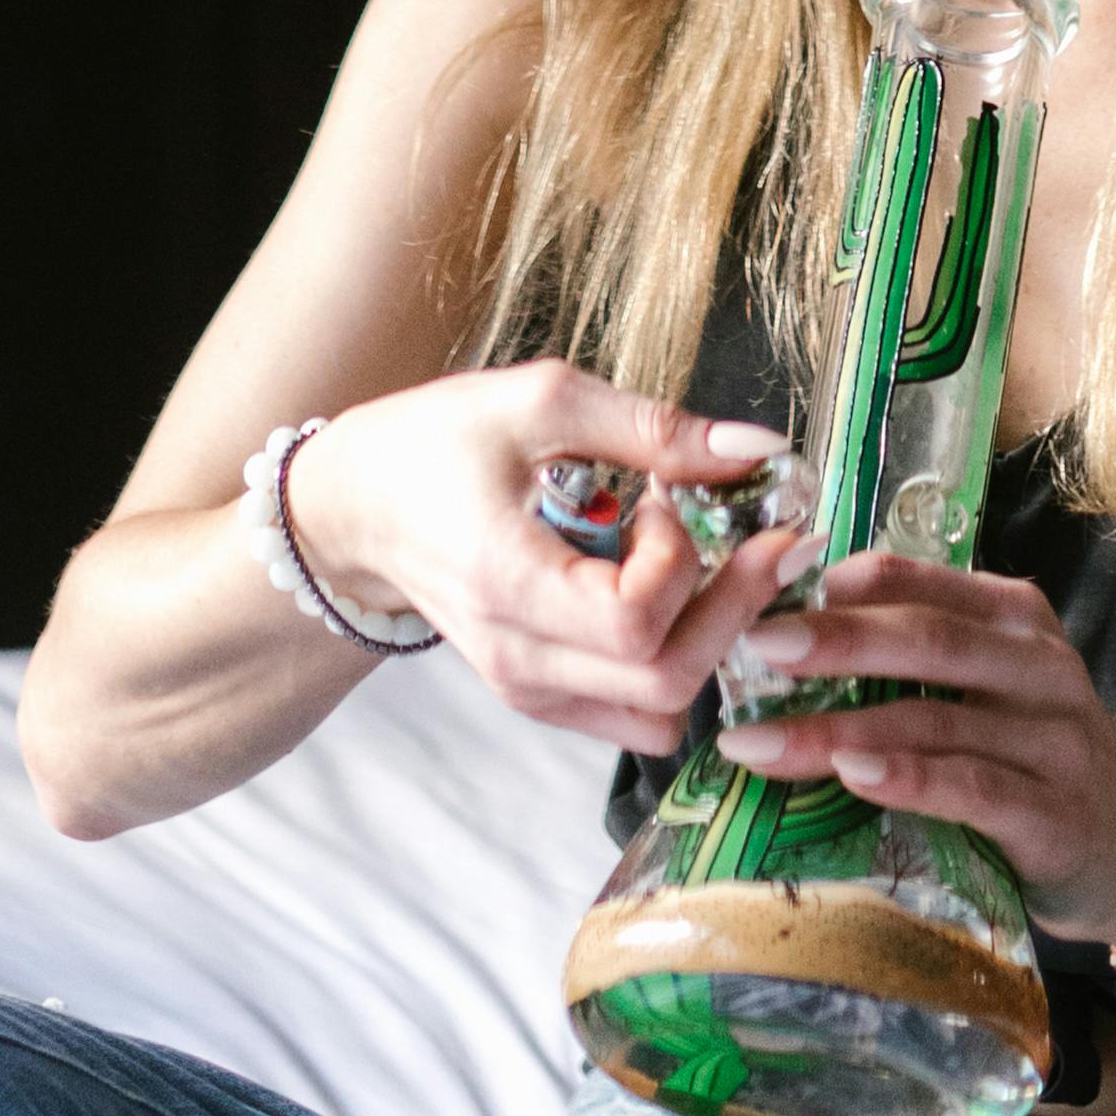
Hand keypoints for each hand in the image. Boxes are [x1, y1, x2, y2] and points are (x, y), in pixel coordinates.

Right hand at [282, 366, 814, 767]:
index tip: (662, 498)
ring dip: (704, 638)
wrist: (358, 506)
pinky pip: (638, 713)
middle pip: (670, 679)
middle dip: (728, 604)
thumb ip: (653, 428)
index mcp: (508, 584)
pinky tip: (657, 592)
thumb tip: (758, 448)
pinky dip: (673, 662)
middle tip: (732, 533)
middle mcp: (521, 660)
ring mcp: (531, 690)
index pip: (636, 620)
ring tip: (680, 562)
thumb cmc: (437, 442)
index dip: (679, 559)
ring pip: (663, 710)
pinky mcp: (543, 697)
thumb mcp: (541, 401)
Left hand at [727, 558, 1115, 958]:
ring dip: (838, 728)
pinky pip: (976, 788)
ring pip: (934, 720)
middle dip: (831, 641)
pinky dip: (910, 780)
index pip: (913, 578)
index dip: (832, 582)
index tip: (757, 594)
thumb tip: (780, 635)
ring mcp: (1054, 739)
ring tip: (759, 742)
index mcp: (1010, 616)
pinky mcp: (1056, 815)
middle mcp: (1037, 665)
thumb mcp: (983, 685)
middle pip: (924, 638)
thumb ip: (910, 656)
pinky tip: (853, 777)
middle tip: (753, 646)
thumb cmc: (1030, 756)